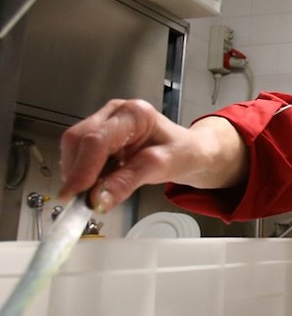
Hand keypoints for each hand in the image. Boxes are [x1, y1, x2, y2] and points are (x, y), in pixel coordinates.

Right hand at [58, 99, 246, 211]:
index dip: (82, 168)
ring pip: (74, 148)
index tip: (74, 194)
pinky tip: (97, 184)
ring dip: (77, 174)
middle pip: (78, 140)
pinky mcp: (100, 137)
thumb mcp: (162, 168)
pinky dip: (83, 173)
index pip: (97, 140)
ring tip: (94, 193)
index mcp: (134, 114)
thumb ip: (128, 182)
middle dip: (75, 172)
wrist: (193, 152)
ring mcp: (105, 123)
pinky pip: (81, 155)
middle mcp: (115, 113)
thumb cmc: (184, 153)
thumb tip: (97, 199)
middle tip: (79, 201)